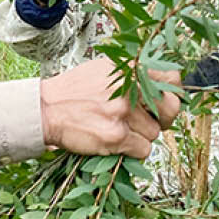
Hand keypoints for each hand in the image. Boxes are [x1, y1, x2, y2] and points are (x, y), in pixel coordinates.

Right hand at [39, 57, 181, 159]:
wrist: (46, 109)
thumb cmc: (75, 90)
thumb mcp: (106, 68)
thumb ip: (132, 73)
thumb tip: (160, 84)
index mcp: (130, 68)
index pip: (172, 79)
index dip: (172, 93)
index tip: (164, 100)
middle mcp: (130, 88)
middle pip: (170, 109)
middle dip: (163, 119)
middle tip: (149, 121)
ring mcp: (124, 112)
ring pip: (154, 133)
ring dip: (141, 136)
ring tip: (120, 129)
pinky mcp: (116, 136)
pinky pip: (143, 150)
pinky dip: (133, 151)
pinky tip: (116, 142)